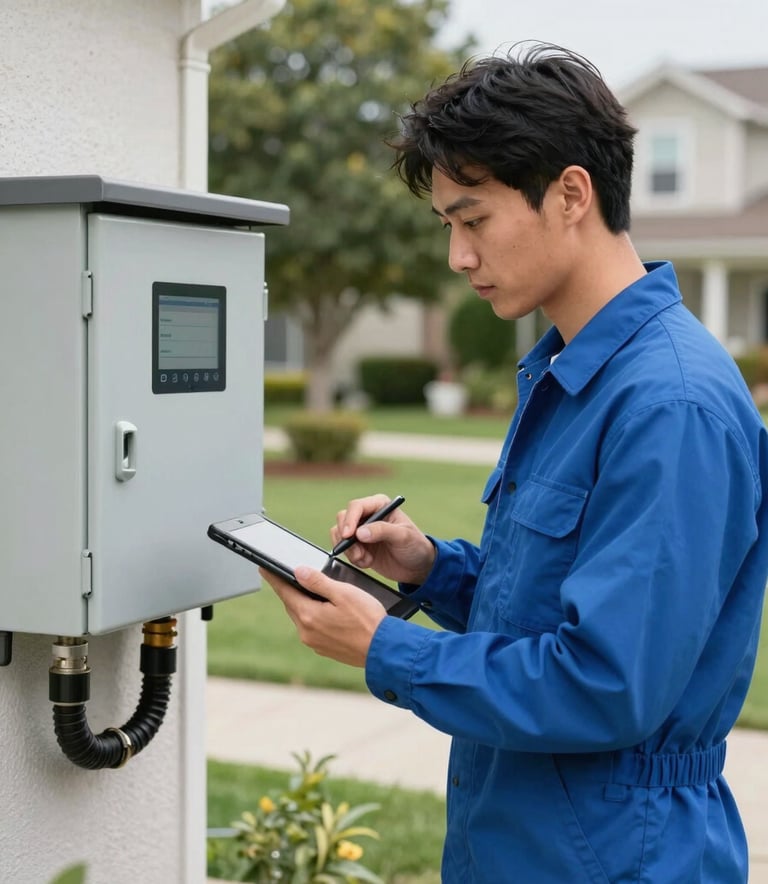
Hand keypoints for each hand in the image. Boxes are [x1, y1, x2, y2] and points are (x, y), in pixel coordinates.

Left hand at [260, 566, 386, 666]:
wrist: (383, 650)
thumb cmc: (368, 620)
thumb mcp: (344, 593)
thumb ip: (319, 582)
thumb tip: (298, 572)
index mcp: (309, 615)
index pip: (285, 592)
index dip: (274, 578)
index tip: (263, 568)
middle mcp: (307, 632)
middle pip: (292, 604)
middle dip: (290, 590)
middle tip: (285, 576)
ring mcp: (315, 643)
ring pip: (302, 617)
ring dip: (303, 603)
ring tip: (307, 590)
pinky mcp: (325, 648)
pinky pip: (312, 628)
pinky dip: (313, 616)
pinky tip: (324, 610)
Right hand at [332, 494, 435, 584]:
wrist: (417, 567)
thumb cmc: (415, 546)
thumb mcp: (403, 536)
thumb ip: (382, 531)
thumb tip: (360, 532)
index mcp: (380, 505)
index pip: (357, 506)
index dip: (349, 519)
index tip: (349, 535)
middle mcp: (368, 515)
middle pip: (343, 518)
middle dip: (346, 537)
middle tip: (358, 553)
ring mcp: (361, 530)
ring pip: (339, 534)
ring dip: (349, 549)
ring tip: (365, 559)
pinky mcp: (358, 545)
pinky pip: (344, 548)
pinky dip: (352, 558)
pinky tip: (367, 562)